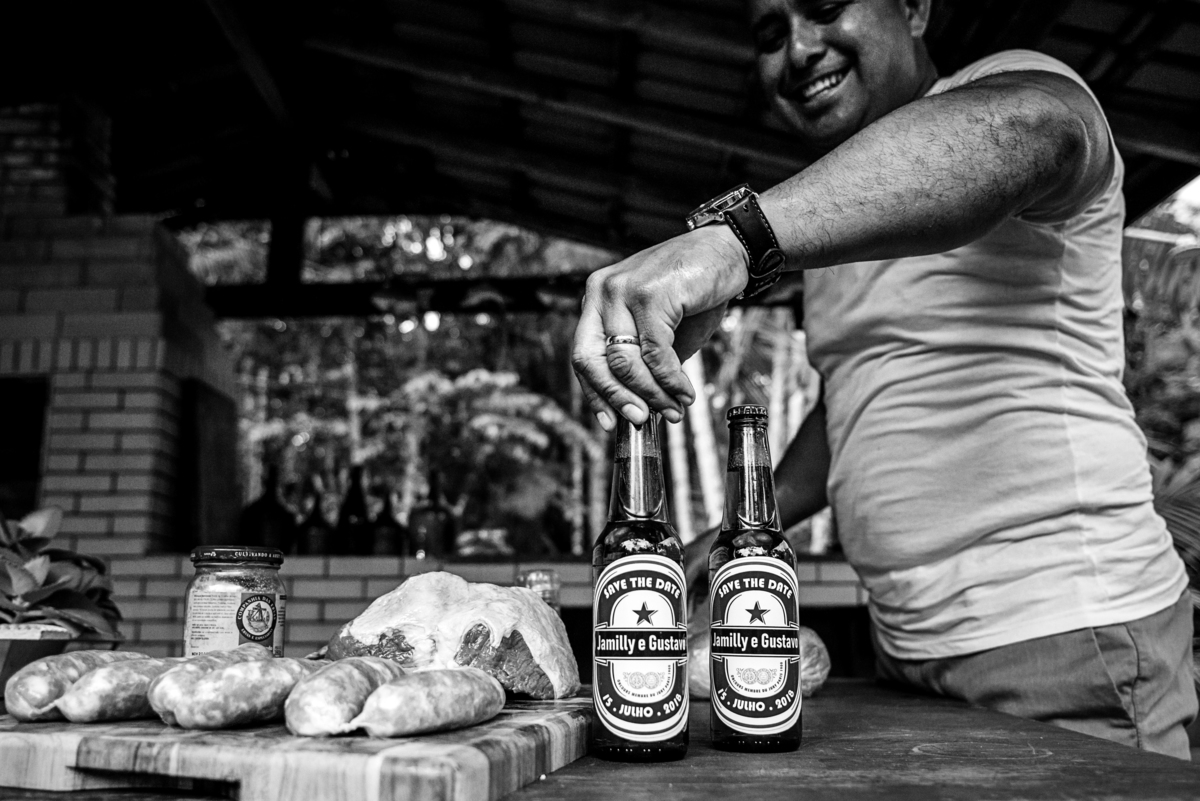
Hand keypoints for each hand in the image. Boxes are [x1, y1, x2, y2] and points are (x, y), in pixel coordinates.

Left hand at [571, 224, 748, 430]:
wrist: (727, 250)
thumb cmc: (694, 288)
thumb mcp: (662, 329)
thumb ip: (646, 362)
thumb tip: (643, 404)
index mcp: (598, 299)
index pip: (584, 355)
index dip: (595, 393)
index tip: (610, 422)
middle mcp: (602, 292)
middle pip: (593, 361)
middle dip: (617, 398)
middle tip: (642, 420)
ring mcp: (623, 291)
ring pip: (625, 363)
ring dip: (652, 394)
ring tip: (674, 408)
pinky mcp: (650, 295)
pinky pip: (655, 354)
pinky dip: (670, 380)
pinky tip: (684, 391)